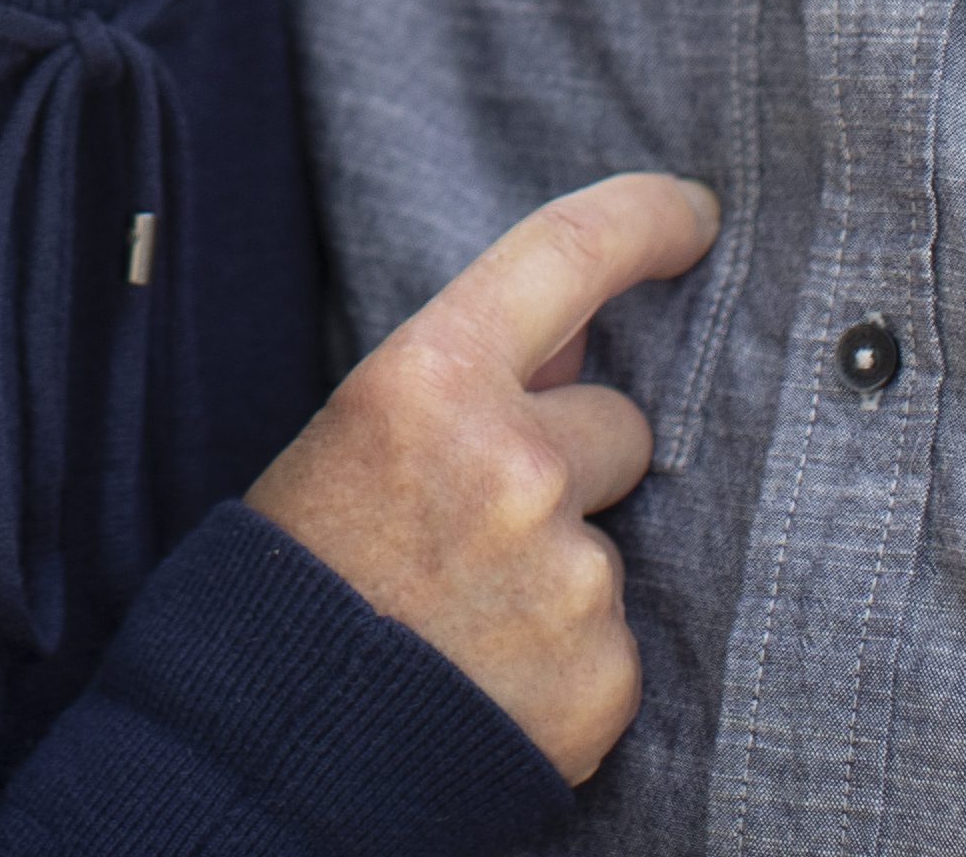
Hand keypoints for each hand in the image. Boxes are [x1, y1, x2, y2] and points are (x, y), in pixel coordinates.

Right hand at [244, 173, 719, 781]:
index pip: (567, 253)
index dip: (646, 220)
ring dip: (563, 567)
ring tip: (467, 619)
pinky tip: (494, 675)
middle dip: (574, 461)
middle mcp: (514, 464)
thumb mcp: (357, 435)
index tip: (695, 214)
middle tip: (477, 526)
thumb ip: (472, 378)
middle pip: (619, 421)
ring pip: (615, 537)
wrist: (270, 752)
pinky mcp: (604, 673)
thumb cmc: (298, 576)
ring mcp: (568, 574)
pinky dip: (569, 656)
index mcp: (430, 379)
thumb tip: (576, 337)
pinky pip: (617, 635)